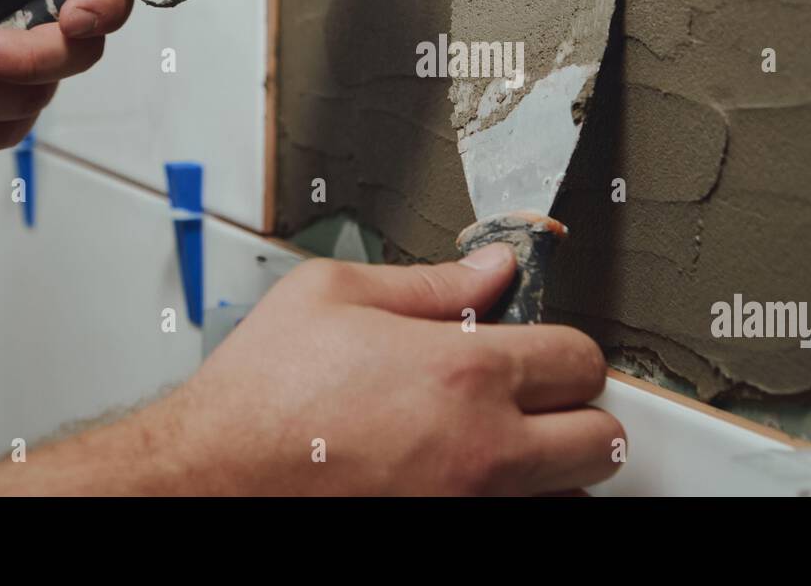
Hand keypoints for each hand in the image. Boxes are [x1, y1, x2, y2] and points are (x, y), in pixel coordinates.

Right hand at [160, 244, 624, 494]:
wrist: (209, 481)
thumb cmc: (262, 395)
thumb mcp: (335, 294)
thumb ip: (432, 281)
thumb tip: (493, 268)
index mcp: (465, 372)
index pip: (581, 359)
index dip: (566, 349)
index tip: (545, 353)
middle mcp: (482, 449)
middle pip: (600, 439)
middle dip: (578, 414)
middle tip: (540, 402)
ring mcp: (468, 509)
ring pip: (568, 496)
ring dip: (549, 468)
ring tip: (500, 445)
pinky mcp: (448, 542)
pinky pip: (517, 526)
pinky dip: (509, 503)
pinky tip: (467, 480)